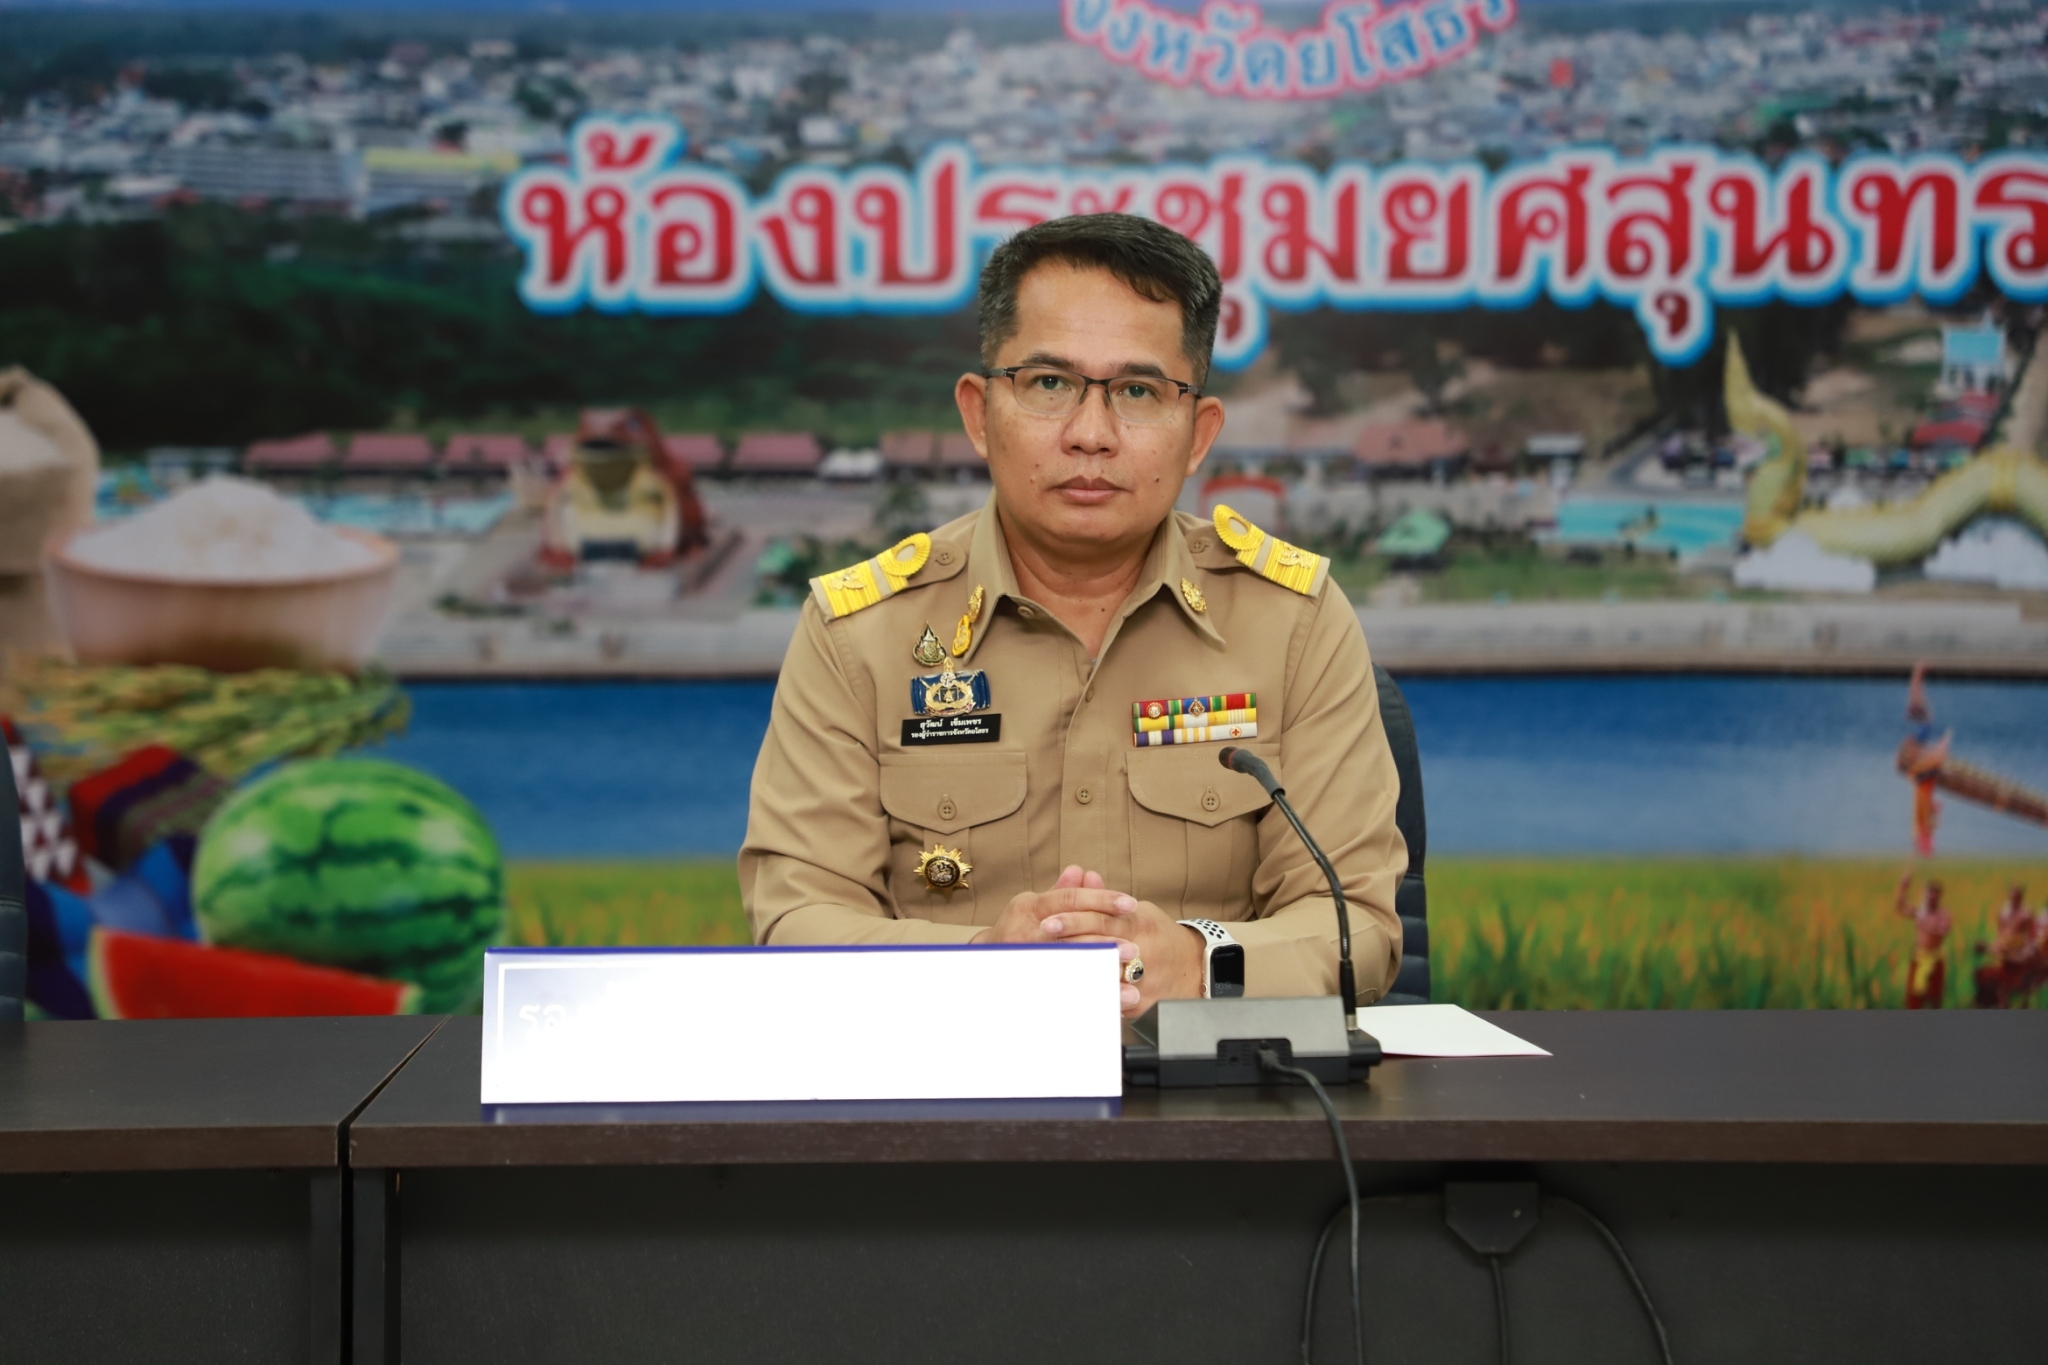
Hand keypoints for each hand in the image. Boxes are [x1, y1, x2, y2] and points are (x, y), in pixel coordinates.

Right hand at [973, 865, 1143, 1008]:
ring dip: (1100, 978)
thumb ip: (1061, 891)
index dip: (1101, 900)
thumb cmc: (1017, 930)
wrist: (985, 960)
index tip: (1130, 904)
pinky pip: (1064, 993)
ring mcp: (1026, 960)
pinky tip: (1109, 1005)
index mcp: (1028, 908)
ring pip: (1069, 968)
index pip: (1070, 899)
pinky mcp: (1030, 984)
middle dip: (1105, 944)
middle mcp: (1025, 933)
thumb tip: (1083, 872)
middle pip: (1071, 936)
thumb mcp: (1034, 906)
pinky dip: (1088, 999)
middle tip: (1134, 949)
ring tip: (1129, 987)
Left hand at [1037, 895, 1206, 1018]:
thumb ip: (1106, 899)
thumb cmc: (1160, 936)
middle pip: (1099, 947)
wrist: (1195, 969)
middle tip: (1038, 944)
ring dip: (1074, 972)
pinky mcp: (1143, 1004)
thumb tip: (1083, 875)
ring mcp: (1144, 980)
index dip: (1073, 920)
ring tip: (1046, 969)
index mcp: (1141, 925)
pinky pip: (1112, 1002)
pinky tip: (1067, 992)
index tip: (1046, 922)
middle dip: (1067, 945)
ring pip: (1104, 978)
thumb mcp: (1139, 911)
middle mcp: (1145, 952)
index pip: (1102, 920)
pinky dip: (1090, 996)